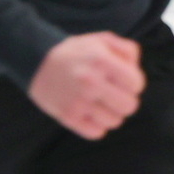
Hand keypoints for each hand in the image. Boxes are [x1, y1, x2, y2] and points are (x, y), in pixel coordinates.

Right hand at [29, 33, 143, 139]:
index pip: (136, 84)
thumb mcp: (103, 40)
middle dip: (126, 100)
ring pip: (115, 122)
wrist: (37, 62)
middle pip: (129, 106)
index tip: (123, 81)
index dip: (133, 83)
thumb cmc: (76, 52)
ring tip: (102, 103)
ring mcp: (78, 101)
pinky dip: (97, 126)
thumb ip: (128, 50)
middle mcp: (90, 82)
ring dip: (112, 114)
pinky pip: (96, 133)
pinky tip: (91, 113)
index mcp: (101, 60)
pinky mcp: (68, 117)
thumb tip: (136, 71)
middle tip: (114, 94)